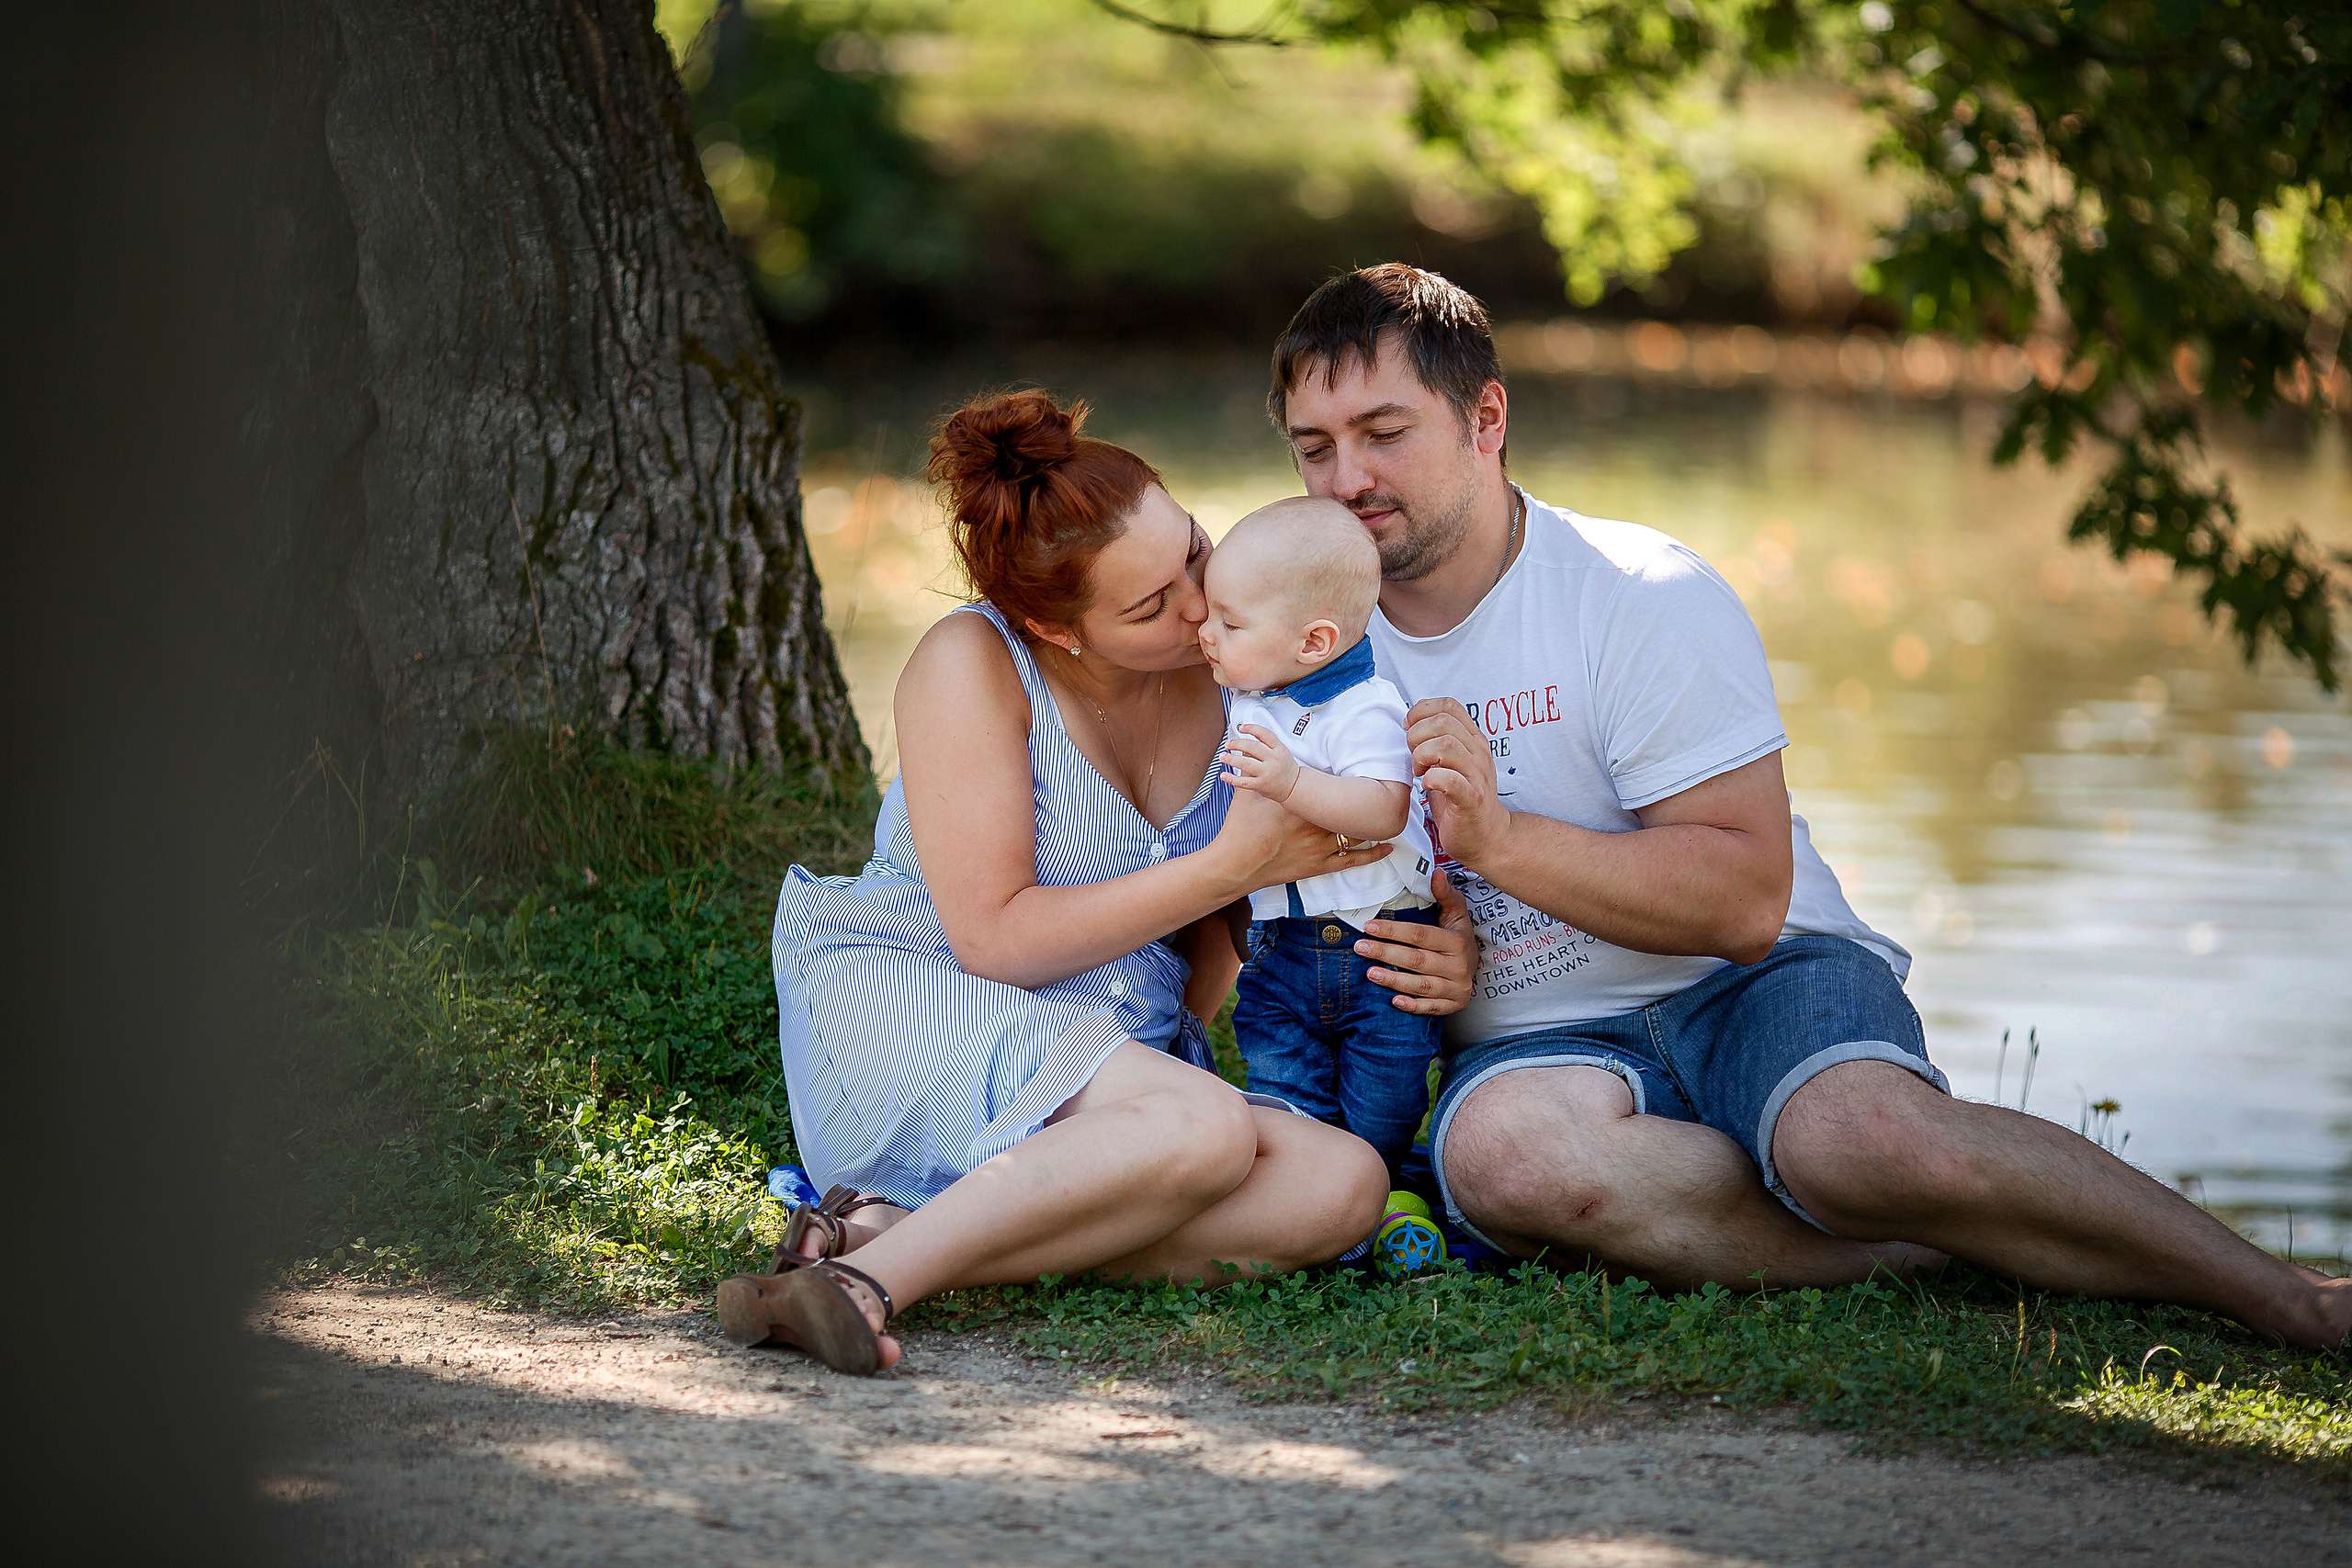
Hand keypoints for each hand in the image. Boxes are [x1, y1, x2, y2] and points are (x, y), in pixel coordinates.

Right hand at [1215, 784, 1392, 893]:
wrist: (1234, 865)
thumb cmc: (1239, 829)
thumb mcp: (1248, 794)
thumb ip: (1254, 772)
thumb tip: (1248, 751)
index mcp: (1301, 805)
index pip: (1332, 789)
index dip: (1349, 782)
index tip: (1363, 773)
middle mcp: (1315, 825)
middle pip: (1349, 809)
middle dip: (1365, 800)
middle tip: (1385, 788)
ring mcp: (1320, 847)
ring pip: (1356, 832)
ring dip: (1372, 823)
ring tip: (1388, 812)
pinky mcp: (1319, 866)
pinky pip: (1353, 860)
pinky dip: (1374, 853)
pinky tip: (1389, 846)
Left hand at [1220, 723, 1300, 803]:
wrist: (1294, 786)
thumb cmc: (1285, 767)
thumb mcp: (1281, 750)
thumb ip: (1267, 743)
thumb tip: (1247, 734)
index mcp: (1279, 749)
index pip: (1264, 734)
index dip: (1251, 728)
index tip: (1241, 727)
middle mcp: (1273, 760)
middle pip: (1252, 747)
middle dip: (1237, 743)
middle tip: (1228, 744)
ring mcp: (1267, 773)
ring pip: (1246, 764)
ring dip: (1231, 759)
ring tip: (1222, 756)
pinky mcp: (1261, 785)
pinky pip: (1244, 782)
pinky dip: (1231, 779)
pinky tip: (1224, 775)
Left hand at [1358, 865, 1477, 1015]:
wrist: (1476, 967)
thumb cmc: (1459, 937)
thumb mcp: (1457, 913)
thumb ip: (1446, 894)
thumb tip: (1437, 872)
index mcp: (1457, 941)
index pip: (1420, 935)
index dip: (1394, 931)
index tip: (1369, 926)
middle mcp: (1458, 966)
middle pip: (1417, 960)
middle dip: (1386, 953)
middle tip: (1360, 947)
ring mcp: (1457, 988)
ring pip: (1421, 986)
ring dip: (1394, 980)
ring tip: (1369, 972)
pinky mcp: (1454, 1005)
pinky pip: (1431, 1008)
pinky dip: (1413, 1006)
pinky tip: (1393, 1001)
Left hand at [1406, 697, 1509, 869]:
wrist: (1486, 837)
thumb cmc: (1460, 799)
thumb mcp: (1449, 763)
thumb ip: (1435, 742)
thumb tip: (1410, 723)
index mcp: (1472, 740)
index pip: (1449, 705)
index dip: (1422, 712)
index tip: (1409, 730)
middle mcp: (1478, 752)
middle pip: (1443, 721)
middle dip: (1417, 735)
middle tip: (1414, 757)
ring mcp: (1477, 775)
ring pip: (1445, 744)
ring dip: (1422, 755)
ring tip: (1420, 771)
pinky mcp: (1471, 799)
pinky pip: (1450, 779)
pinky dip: (1432, 779)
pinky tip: (1428, 786)